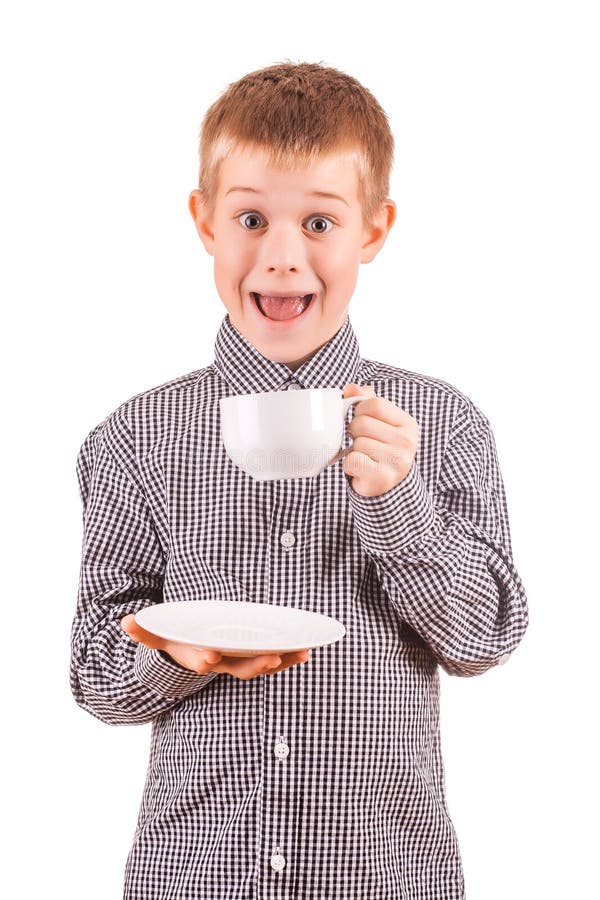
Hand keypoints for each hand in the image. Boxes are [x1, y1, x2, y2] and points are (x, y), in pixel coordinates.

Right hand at [121, 614, 309, 679]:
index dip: (203, 660)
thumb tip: (125, 622)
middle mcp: (219, 664)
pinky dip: (290, 657)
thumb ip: (142, 630)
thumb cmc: (174, 638)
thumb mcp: (156, 635)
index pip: (198, 660)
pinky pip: (274, 659)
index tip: (210, 657)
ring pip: (261, 666)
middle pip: (238, 668)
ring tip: (299, 653)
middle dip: (254, 665)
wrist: (185, 655)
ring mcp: (237, 663)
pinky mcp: (253, 658)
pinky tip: (306, 651)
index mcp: (194, 656)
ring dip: (280, 662)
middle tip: (272, 659)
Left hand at [342, 383, 419, 496]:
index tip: (364, 422)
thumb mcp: (378, 422)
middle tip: (363, 443)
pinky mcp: (382, 478)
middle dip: (355, 433)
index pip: (373, 403)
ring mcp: (397, 461)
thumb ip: (366, 400)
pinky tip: (361, 469)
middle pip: (361, 423)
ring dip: (353, 451)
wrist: (388, 485)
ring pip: (357, 443)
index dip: (360, 411)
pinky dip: (350, 465)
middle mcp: (407, 442)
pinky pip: (352, 461)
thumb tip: (351, 388)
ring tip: (365, 457)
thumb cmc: (380, 449)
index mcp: (407, 424)